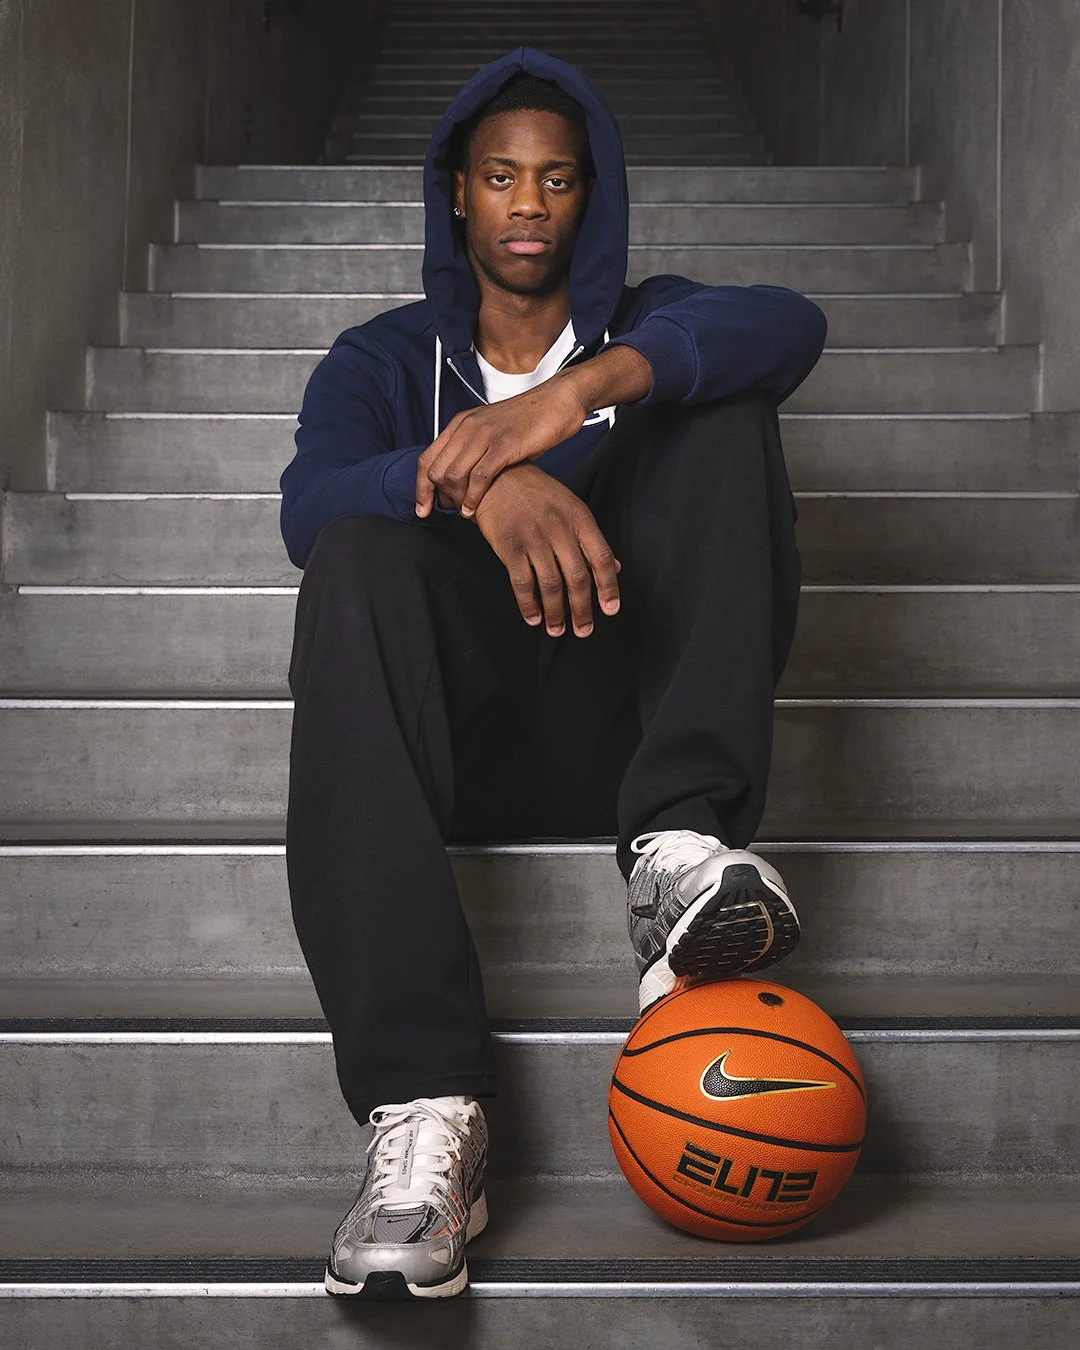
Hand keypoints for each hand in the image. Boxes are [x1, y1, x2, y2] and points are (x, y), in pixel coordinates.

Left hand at [415, 377, 587, 519]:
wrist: (558, 401)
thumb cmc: (530, 421)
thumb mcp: (493, 431)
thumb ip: (475, 451)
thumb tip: (464, 481)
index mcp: (461, 423)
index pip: (427, 458)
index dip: (420, 487)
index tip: (422, 509)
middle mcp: (467, 427)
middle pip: (436, 469)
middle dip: (435, 497)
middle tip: (445, 514)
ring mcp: (485, 435)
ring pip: (454, 474)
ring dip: (455, 500)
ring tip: (465, 513)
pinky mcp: (504, 445)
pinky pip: (479, 477)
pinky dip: (473, 498)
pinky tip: (475, 509)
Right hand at [472, 463, 620, 636]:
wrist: (497, 476)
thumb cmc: (537, 495)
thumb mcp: (570, 508)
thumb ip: (590, 540)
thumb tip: (615, 569)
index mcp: (580, 518)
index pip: (601, 558)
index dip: (608, 587)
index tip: (610, 610)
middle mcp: (559, 529)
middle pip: (577, 577)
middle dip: (582, 609)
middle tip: (583, 630)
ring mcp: (533, 538)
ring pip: (551, 585)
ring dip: (556, 613)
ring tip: (558, 630)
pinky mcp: (509, 546)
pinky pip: (522, 583)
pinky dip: (529, 605)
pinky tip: (534, 618)